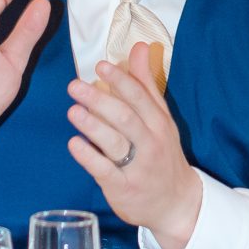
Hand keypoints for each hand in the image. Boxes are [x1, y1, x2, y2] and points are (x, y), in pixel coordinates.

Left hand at [68, 43, 203, 248]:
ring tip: (72, 111)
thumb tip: (140, 46)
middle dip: (100, 100)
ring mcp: (138, 167)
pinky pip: (104, 171)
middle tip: (75, 86)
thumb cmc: (163, 153)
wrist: (176, 202)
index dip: (120, 80)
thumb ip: (146, 83)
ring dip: (92, 126)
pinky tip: (73, 143)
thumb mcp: (161, 117)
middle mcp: (151, 143)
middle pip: (125, 118)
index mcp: (159, 123)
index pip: (140, 97)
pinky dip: (88, 157)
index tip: (100, 66)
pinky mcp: (123, 188)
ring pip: (115, 143)